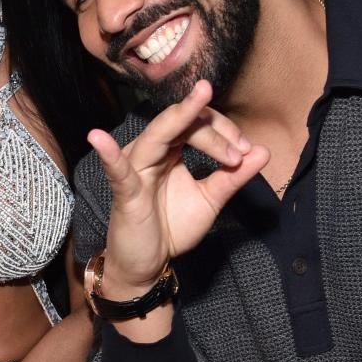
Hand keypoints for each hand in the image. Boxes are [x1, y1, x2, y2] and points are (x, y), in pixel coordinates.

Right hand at [86, 80, 269, 295]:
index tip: (246, 152)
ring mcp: (136, 170)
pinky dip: (109, 154)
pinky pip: (118, 171)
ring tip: (200, 99)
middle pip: (181, 122)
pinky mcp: (126, 193)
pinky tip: (98, 138)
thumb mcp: (211, 199)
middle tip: (240, 152)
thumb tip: (263, 150)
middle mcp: (151, 152)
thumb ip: (234, 177)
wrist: (149, 262)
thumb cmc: (173, 225)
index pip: (196, 123)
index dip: (224, 130)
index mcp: (170, 150)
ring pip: (158, 134)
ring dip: (185, 122)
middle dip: (214, 130)